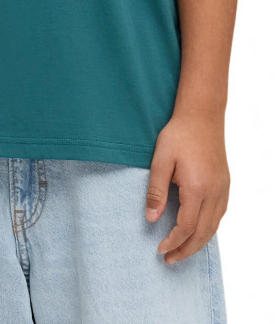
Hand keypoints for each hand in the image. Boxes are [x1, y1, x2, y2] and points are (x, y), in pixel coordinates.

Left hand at [145, 111, 229, 262]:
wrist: (202, 115)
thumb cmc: (179, 135)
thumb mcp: (161, 161)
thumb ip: (156, 191)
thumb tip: (151, 219)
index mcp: (197, 188)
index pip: (186, 227)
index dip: (173, 242)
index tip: (160, 249)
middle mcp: (214, 192)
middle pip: (203, 233)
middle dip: (186, 249)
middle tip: (169, 259)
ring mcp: (222, 189)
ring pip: (214, 226)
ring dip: (198, 242)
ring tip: (182, 250)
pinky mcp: (225, 183)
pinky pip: (220, 214)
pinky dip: (209, 228)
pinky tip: (198, 230)